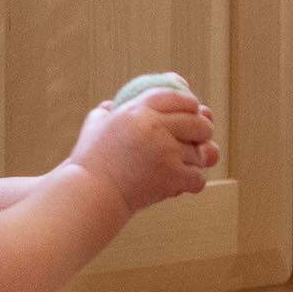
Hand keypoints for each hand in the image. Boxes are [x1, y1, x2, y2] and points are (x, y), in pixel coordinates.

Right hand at [69, 84, 217, 217]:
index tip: (194, 109)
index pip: (177, 96)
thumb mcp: (94, 126)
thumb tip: (111, 104)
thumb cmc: (89, 163)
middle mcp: (155, 127)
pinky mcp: (172, 177)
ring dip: (195, 160)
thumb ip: (106, 111)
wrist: (90, 194)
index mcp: (138, 110)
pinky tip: (185, 183)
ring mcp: (166, 152)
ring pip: (199, 152)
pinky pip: (198, 177)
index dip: (190, 102)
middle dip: (203, 129)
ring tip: (185, 164)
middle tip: (201, 136)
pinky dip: (193, 182)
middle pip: (197, 122)